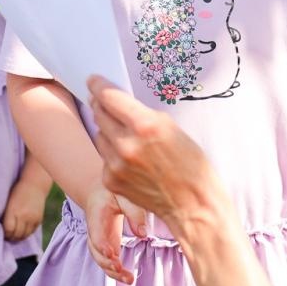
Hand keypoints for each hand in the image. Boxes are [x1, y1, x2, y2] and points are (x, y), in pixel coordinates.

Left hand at [1, 178, 46, 241]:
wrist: (34, 184)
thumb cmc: (17, 192)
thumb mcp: (9, 202)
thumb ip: (6, 215)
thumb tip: (2, 229)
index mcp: (13, 210)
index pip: (8, 230)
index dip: (5, 234)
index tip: (2, 233)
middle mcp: (24, 216)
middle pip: (16, 234)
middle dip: (11, 237)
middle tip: (7, 237)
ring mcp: (32, 218)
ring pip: (24, 235)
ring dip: (19, 238)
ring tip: (14, 236)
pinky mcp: (39, 219)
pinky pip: (31, 232)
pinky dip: (26, 234)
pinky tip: (22, 232)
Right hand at [83, 184, 146, 284]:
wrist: (100, 194)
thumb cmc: (112, 194)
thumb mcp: (122, 196)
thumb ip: (133, 212)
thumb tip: (143, 234)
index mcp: (96, 217)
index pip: (96, 234)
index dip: (101, 245)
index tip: (111, 253)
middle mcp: (94, 233)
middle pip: (96, 252)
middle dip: (107, 262)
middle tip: (120, 268)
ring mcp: (100, 242)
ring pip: (102, 261)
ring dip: (113, 272)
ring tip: (129, 279)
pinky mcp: (107, 247)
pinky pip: (109, 262)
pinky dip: (117, 272)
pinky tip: (129, 278)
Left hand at [87, 77, 217, 227]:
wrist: (193, 205)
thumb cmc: (190, 164)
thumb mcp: (171, 127)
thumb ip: (143, 114)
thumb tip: (120, 105)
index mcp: (145, 125)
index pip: (109, 97)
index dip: (98, 85)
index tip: (93, 80)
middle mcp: (126, 144)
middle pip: (99, 113)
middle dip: (101, 105)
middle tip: (104, 101)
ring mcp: (115, 165)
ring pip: (99, 135)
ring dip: (108, 131)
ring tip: (126, 136)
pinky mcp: (111, 181)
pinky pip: (104, 158)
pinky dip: (112, 154)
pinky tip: (130, 160)